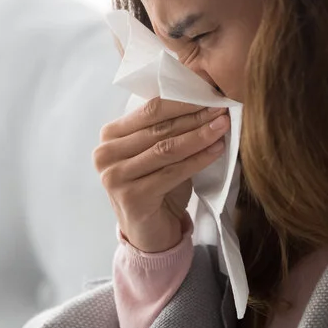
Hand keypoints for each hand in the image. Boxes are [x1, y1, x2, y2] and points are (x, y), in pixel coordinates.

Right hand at [93, 98, 228, 252]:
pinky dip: (198, 160)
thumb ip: (167, 128)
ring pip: (166, 149)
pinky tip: (217, 150)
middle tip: (222, 108)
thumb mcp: (156, 153)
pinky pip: (172, 172)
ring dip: (199, 136)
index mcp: (109, 136)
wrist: (150, 233)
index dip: (182, 101)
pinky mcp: (131, 197)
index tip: (211, 94)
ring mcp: (115, 177)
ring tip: (222, 126)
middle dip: (194, 116)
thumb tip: (203, 99)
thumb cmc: (156, 188)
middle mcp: (105, 154)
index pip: (149, 110)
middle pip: (158, 128)